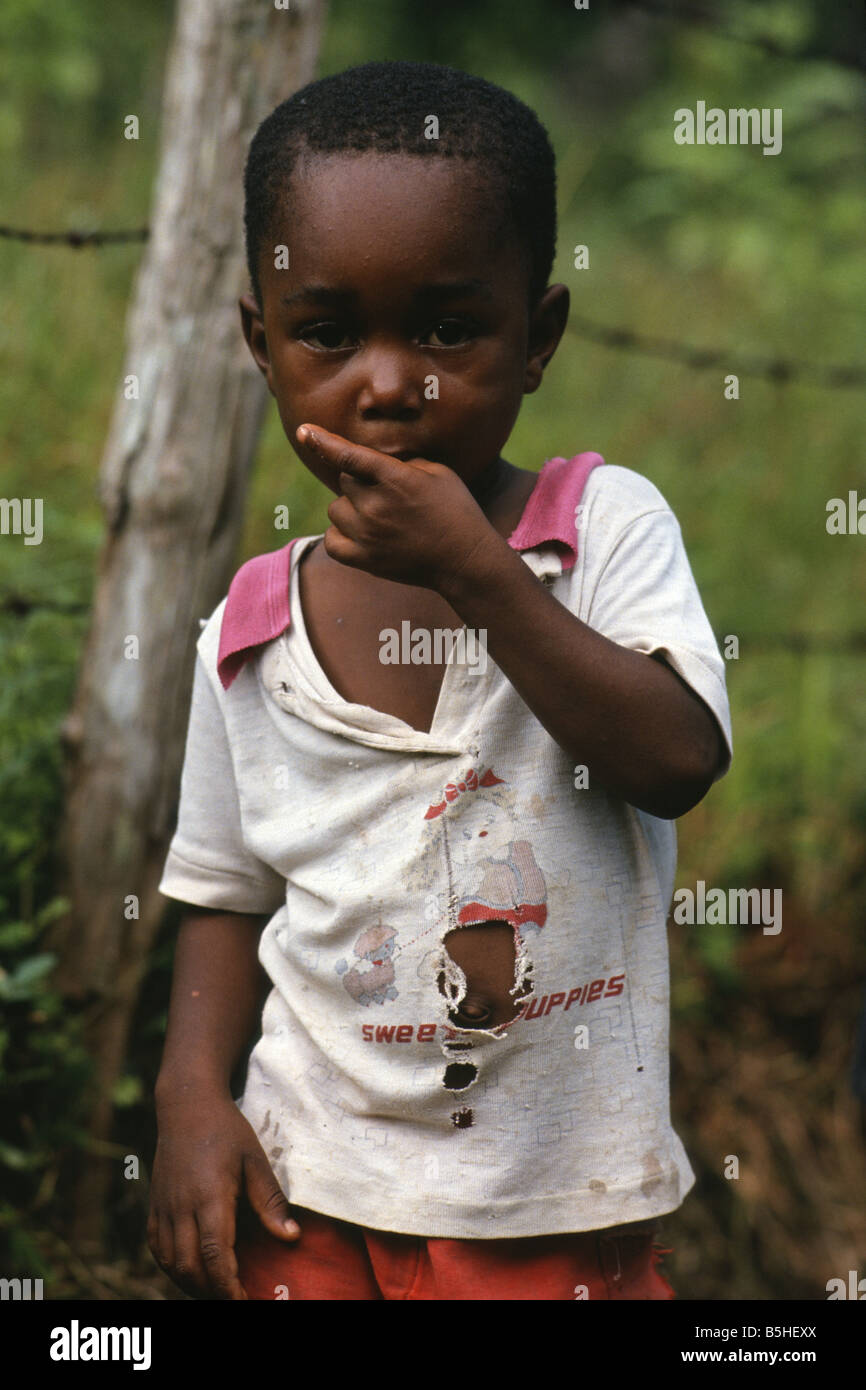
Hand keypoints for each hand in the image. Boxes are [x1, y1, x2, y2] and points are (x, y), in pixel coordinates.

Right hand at [148, 1093, 299, 1299]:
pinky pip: (157, 1248)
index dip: (228, 1285)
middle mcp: (182, 1207)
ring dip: (191, 1283)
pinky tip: (190, 1270)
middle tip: (235, 1297)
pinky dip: (172, 1267)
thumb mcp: (255, 1159)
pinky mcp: (154, 1204)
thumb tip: (291, 1236)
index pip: (216, 1255)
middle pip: (191, 1266)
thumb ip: (270, 1201)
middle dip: (212, 1290)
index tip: (244, 1300)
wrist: (186, 1104)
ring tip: (215, 1289)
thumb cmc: (226, 1130)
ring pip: (171, 1262)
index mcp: (210, 1197)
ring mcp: (164, 1206)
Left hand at [296, 424, 498, 590]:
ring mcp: (368, 535)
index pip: (349, 455)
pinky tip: (358, 532)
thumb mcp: (439, 473)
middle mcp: (376, 506)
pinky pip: (331, 540)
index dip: (323, 441)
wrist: (465, 561)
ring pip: (336, 509)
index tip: (303, 431)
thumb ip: (403, 464)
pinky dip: (340, 534)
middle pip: (345, 480)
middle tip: (388, 494)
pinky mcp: (364, 559)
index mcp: (396, 479)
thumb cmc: (457, 512)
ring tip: (379, 516)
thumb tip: (377, 464)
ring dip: (351, 507)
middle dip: (361, 481)